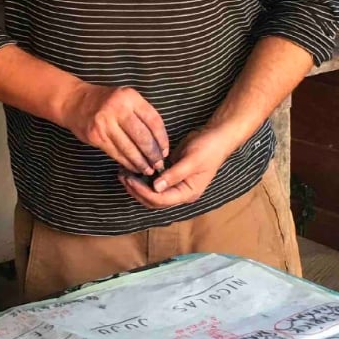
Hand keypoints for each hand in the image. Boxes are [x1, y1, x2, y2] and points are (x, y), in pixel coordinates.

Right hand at [64, 83, 169, 175]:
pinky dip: (127, 162)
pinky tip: (133, 167)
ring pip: (129, 147)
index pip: (153, 121)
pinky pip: (116, 152)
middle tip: (159, 165)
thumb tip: (159, 142)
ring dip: (140, 162)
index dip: (162, 139)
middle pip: (142, 136)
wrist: (74, 102)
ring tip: (148, 169)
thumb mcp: (125, 98)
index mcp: (130, 97)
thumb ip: (140, 114)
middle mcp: (118, 108)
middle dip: (153, 154)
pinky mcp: (96, 136)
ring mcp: (105, 122)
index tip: (165, 151)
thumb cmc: (105, 102)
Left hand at [119, 126, 236, 209]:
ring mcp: (175, 185)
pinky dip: (143, 178)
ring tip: (123, 174)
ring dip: (137, 186)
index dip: (143, 192)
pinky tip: (132, 169)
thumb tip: (155, 187)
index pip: (161, 200)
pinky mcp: (171, 176)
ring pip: (152, 193)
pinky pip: (154, 182)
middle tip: (122, 177)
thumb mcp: (192, 161)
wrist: (217, 137)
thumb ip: (174, 175)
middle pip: (154, 201)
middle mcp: (180, 193)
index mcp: (187, 193)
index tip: (130, 179)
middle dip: (136, 191)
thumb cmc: (208, 148)